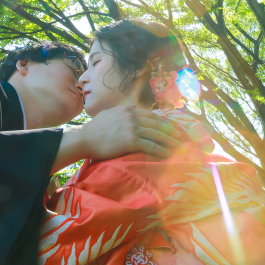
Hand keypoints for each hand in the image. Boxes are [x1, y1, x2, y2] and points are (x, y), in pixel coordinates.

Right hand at [51, 106, 182, 172]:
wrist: (84, 139)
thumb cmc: (94, 129)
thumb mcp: (109, 114)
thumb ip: (122, 112)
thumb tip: (133, 110)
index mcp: (128, 109)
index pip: (152, 115)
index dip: (164, 122)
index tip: (172, 128)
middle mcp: (132, 116)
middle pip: (158, 123)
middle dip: (171, 131)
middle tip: (180, 138)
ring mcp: (132, 127)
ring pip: (157, 134)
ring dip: (170, 141)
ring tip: (177, 147)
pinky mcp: (130, 140)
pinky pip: (150, 145)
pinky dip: (161, 150)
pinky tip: (167, 155)